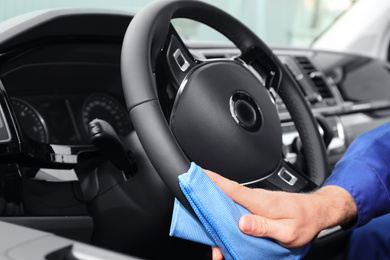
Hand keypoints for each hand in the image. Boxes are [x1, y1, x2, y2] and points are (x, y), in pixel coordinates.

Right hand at [205, 170, 356, 259]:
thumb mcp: (288, 231)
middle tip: (190, 197)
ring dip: (215, 204)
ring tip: (202, 213)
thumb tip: (242, 223)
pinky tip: (221, 218)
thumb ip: (264, 227)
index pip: (231, 189)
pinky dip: (226, 209)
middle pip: (225, 194)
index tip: (196, 173)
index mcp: (260, 202)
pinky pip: (237, 205)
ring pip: (230, 200)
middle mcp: (255, 198)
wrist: (318, 211)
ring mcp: (255, 200)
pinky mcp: (257, 205)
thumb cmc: (305, 221)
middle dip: (207, 194)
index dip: (212, 181)